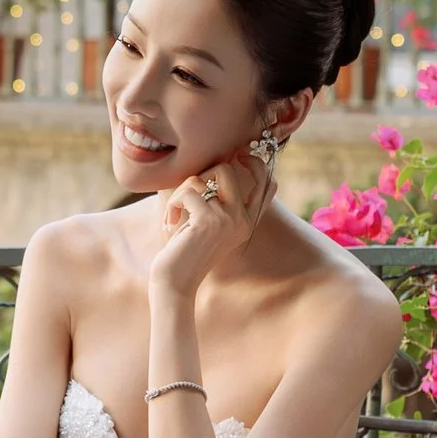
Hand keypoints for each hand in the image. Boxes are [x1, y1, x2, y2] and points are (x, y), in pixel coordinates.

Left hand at [148, 149, 275, 297]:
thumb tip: (217, 166)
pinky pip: (187, 191)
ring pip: (200, 179)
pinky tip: (169, 222)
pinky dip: (173, 204)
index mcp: (247, 222)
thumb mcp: (208, 225)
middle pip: (227, 169)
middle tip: (189, 193)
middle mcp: (242, 220)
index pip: (267, 183)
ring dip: (180, 194)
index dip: (256, 163)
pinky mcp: (208, 221)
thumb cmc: (186, 251)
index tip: (239, 155)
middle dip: (202, 173)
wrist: (176, 282)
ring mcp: (228, 220)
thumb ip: (219, 201)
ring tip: (174, 215)